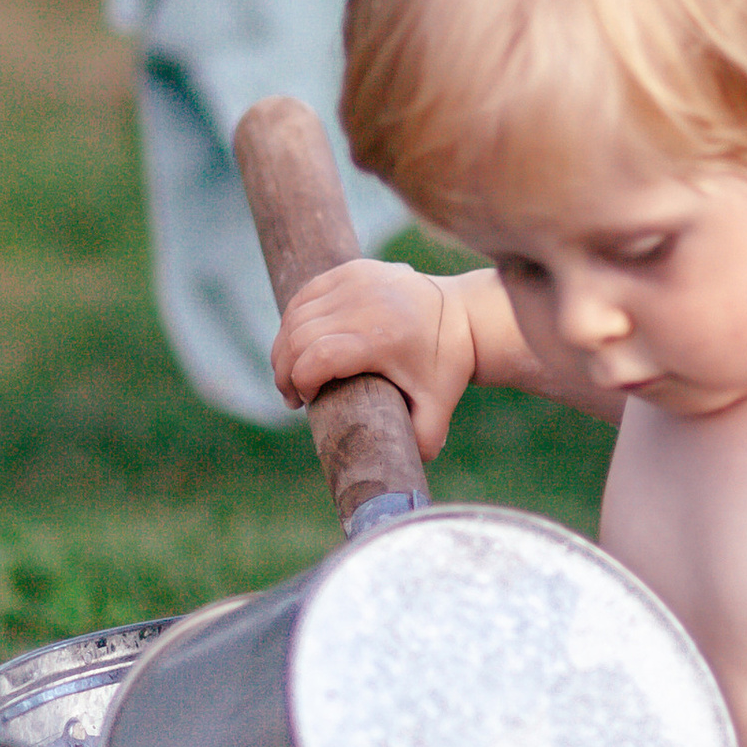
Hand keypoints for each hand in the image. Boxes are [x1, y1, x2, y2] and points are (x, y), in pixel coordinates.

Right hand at [271, 260, 475, 462]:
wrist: (462, 313)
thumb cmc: (445, 365)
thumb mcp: (438, 407)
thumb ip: (422, 442)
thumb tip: (401, 477)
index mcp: (382, 337)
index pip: (317, 357)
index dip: (300, 382)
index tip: (306, 403)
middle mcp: (366, 303)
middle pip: (298, 337)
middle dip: (284, 371)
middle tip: (291, 396)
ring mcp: (356, 280)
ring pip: (296, 314)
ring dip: (284, 347)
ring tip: (291, 374)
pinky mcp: (352, 269)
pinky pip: (306, 294)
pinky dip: (294, 320)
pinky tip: (298, 344)